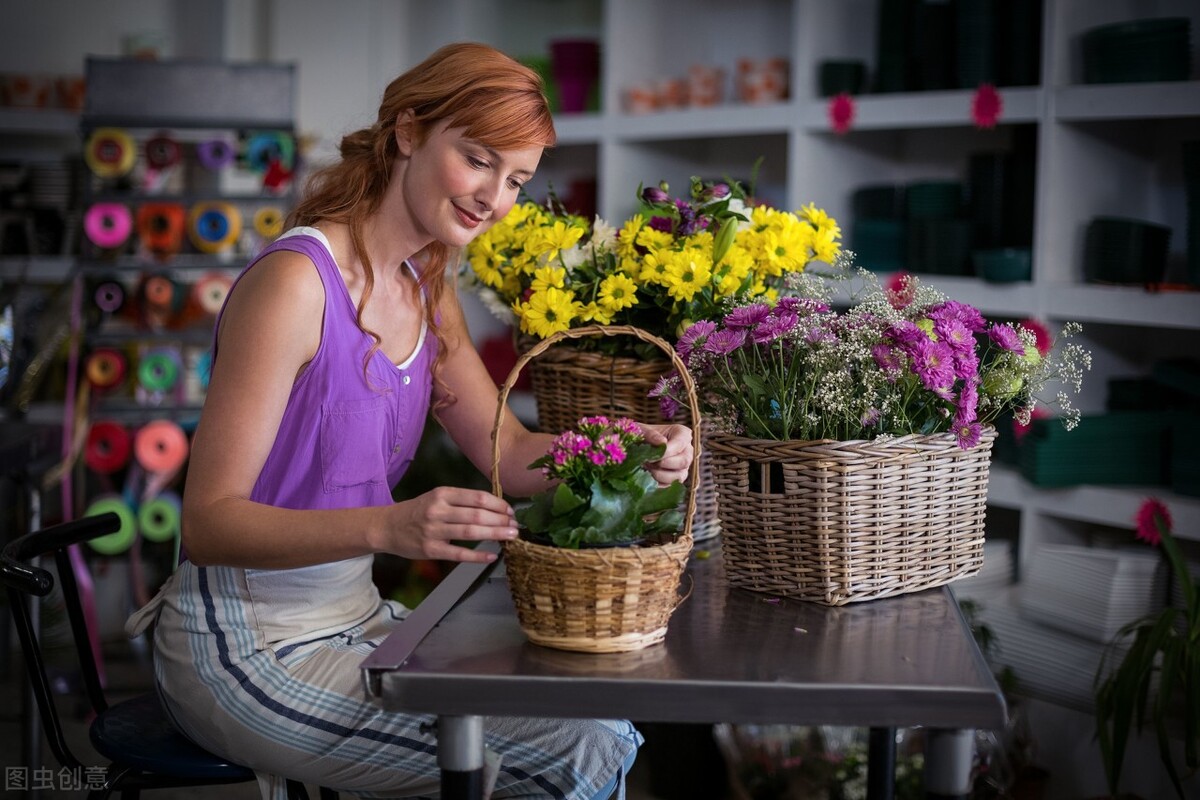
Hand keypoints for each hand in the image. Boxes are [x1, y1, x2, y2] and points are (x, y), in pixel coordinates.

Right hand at [386, 487, 516, 562]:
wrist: (387, 527)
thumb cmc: (418, 511)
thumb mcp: (437, 497)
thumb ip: (462, 501)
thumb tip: (495, 507)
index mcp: (442, 494)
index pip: (477, 497)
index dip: (498, 504)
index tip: (511, 511)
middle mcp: (437, 510)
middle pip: (477, 515)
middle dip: (500, 521)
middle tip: (516, 527)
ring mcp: (433, 531)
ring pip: (470, 532)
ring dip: (494, 535)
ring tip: (511, 537)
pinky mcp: (430, 550)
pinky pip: (458, 554)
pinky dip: (477, 556)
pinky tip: (492, 556)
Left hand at [641, 423, 693, 485]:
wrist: (636, 447)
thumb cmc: (640, 435)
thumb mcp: (642, 431)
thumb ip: (651, 434)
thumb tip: (662, 443)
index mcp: (682, 434)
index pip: (680, 443)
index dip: (666, 452)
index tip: (651, 456)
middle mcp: (687, 451)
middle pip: (684, 461)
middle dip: (663, 464)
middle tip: (647, 462)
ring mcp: (683, 467)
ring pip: (679, 476)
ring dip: (660, 475)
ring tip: (646, 468)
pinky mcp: (676, 479)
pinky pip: (672, 486)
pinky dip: (658, 484)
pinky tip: (647, 477)